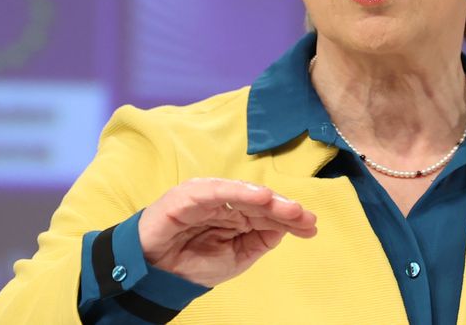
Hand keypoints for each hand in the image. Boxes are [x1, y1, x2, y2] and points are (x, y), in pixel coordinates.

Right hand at [137, 177, 317, 286]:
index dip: (289, 219)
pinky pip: (217, 191)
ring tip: (289, 209)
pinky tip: (261, 197)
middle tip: (306, 218)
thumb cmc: (192, 263)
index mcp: (235, 215)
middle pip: (260, 202)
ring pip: (243, 194)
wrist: (155, 273)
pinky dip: (239, 192)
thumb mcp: (236, 257)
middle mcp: (224, 202)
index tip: (311, 227)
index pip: (267, 213)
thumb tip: (285, 227)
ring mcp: (207, 196)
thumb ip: (259, 240)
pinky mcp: (188, 195)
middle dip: (284, 210)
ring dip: (268, 200)